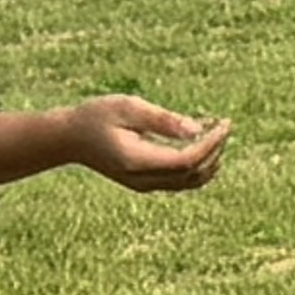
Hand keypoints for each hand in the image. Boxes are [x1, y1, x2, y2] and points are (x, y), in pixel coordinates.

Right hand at [66, 97, 231, 191]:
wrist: (70, 138)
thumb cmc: (96, 116)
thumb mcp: (128, 108)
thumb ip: (163, 120)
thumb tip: (197, 130)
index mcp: (137, 161)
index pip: (187, 161)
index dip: (210, 145)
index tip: (224, 124)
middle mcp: (143, 180)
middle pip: (192, 175)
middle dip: (215, 151)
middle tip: (224, 125)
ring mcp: (144, 186)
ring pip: (189, 183)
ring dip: (210, 161)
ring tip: (218, 135)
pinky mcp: (145, 184)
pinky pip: (180, 182)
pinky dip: (197, 167)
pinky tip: (204, 146)